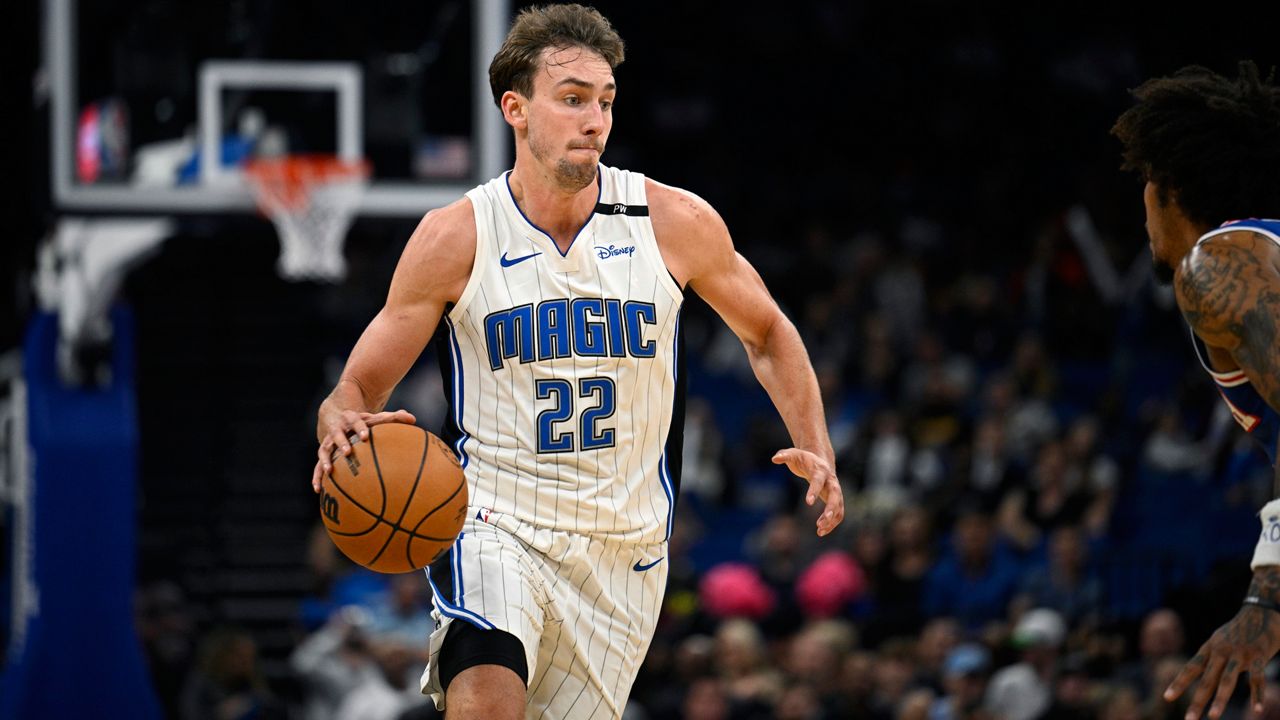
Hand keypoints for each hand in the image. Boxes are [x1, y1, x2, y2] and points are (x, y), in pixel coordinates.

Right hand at [312, 409, 416, 491]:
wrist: (336, 417)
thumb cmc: (362, 421)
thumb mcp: (375, 417)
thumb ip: (393, 418)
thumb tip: (413, 419)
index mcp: (351, 419)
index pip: (356, 421)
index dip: (360, 428)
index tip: (365, 436)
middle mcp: (338, 429)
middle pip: (337, 435)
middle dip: (341, 443)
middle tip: (347, 452)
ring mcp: (328, 442)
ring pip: (324, 450)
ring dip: (325, 461)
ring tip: (329, 472)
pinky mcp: (324, 454)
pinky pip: (318, 466)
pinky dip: (317, 477)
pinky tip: (318, 490)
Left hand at [772, 448, 843, 536]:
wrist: (820, 460)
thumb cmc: (803, 459)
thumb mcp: (793, 454)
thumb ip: (784, 455)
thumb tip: (774, 459)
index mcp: (820, 470)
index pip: (818, 480)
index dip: (814, 491)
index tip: (808, 502)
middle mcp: (831, 480)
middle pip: (835, 494)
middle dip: (831, 508)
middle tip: (822, 521)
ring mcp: (835, 490)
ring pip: (839, 506)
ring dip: (831, 519)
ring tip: (819, 530)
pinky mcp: (836, 499)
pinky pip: (838, 513)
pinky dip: (832, 523)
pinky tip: (820, 531)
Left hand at [1164, 605, 1279, 719]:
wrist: (1262, 610)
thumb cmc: (1240, 629)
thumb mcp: (1220, 640)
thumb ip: (1212, 657)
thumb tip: (1202, 672)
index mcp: (1210, 648)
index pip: (1191, 668)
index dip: (1179, 683)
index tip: (1167, 697)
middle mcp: (1221, 651)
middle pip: (1206, 679)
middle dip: (1197, 700)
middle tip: (1189, 719)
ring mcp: (1239, 653)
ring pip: (1227, 680)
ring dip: (1219, 699)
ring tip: (1213, 717)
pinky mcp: (1258, 656)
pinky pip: (1256, 678)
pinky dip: (1257, 694)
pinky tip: (1257, 710)